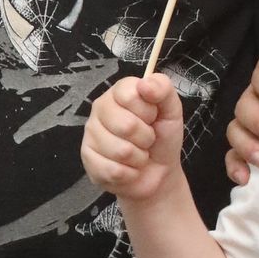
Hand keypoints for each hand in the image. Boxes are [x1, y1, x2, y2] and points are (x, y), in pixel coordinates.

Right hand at [83, 74, 184, 199]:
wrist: (159, 171)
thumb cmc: (162, 137)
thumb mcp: (171, 110)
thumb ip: (163, 89)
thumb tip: (145, 84)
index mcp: (119, 92)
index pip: (130, 95)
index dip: (148, 111)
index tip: (152, 117)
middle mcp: (100, 109)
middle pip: (126, 125)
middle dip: (145, 138)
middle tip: (147, 139)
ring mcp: (90, 134)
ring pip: (121, 151)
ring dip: (139, 158)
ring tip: (138, 153)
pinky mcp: (87, 159)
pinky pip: (113, 170)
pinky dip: (129, 173)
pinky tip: (128, 168)